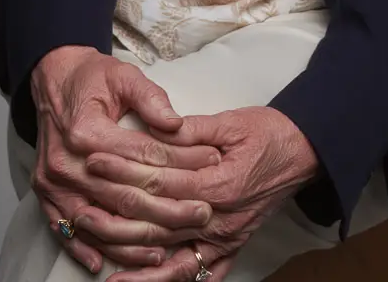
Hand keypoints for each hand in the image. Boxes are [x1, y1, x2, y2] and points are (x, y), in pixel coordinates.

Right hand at [30, 45, 220, 273]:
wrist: (53, 79)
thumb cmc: (92, 78)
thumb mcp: (123, 76)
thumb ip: (150, 98)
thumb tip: (177, 123)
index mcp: (87, 131)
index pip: (142, 155)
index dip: (180, 161)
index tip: (211, 163)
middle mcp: (67, 162)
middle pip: (124, 197)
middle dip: (167, 211)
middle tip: (203, 214)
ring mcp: (53, 183)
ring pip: (97, 224)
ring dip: (132, 241)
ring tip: (166, 249)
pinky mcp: (45, 195)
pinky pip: (65, 230)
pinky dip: (86, 249)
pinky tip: (106, 263)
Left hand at [83, 105, 319, 280]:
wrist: (305, 153)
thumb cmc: (271, 133)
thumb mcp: (233, 121)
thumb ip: (194, 129)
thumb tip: (159, 125)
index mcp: (220, 183)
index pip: (162, 181)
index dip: (125, 170)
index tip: (95, 159)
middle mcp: (220, 219)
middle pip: (159, 223)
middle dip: (117, 214)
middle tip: (82, 206)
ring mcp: (226, 239)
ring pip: (174, 259)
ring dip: (136, 265)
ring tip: (102, 266)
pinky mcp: (232, 247)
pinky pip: (200, 275)